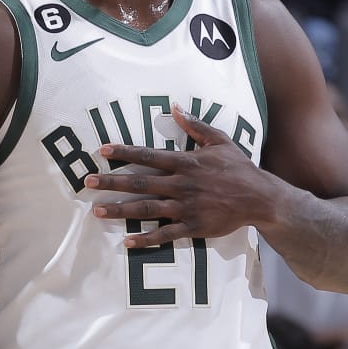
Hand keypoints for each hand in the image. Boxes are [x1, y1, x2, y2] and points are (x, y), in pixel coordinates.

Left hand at [86, 105, 280, 247]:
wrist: (260, 198)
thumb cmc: (239, 168)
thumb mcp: (220, 141)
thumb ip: (195, 126)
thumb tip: (175, 107)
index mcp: (186, 162)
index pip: (148, 155)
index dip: (124, 152)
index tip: (102, 151)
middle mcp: (181, 184)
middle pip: (140, 182)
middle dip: (112, 182)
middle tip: (88, 182)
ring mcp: (186, 207)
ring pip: (147, 209)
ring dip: (121, 210)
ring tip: (98, 211)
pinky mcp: (193, 226)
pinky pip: (165, 234)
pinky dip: (146, 239)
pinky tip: (127, 241)